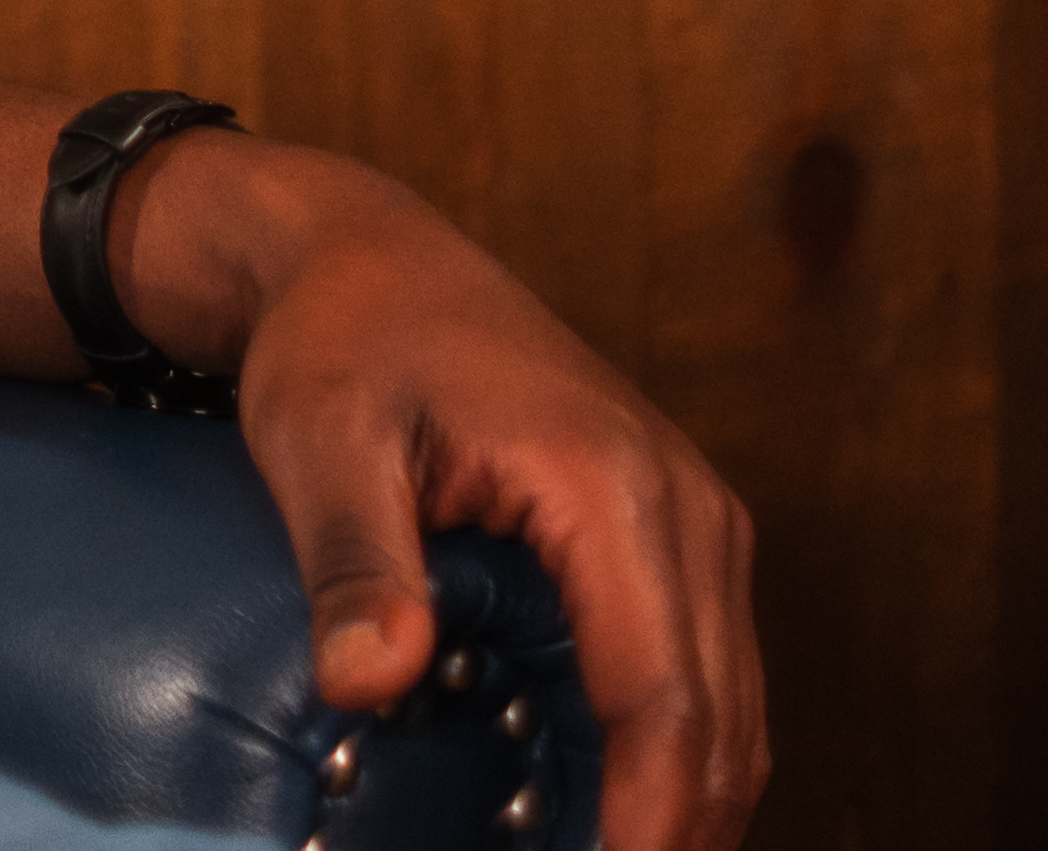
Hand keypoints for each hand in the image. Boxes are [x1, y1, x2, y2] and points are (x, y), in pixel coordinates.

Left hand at [141, 138, 765, 850]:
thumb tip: (368, 684)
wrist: (366, 254)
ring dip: (682, 800)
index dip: (649, 818)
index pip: (663, 698)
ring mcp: (696, 519)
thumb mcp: (319, 441)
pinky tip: (605, 808)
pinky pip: (702, 668)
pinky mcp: (675, 535)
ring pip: (728, 705)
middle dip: (676, 829)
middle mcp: (686, 505)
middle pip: (719, 720)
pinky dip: (671, 749)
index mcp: (612, 487)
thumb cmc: (338, 337)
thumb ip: (353, 562)